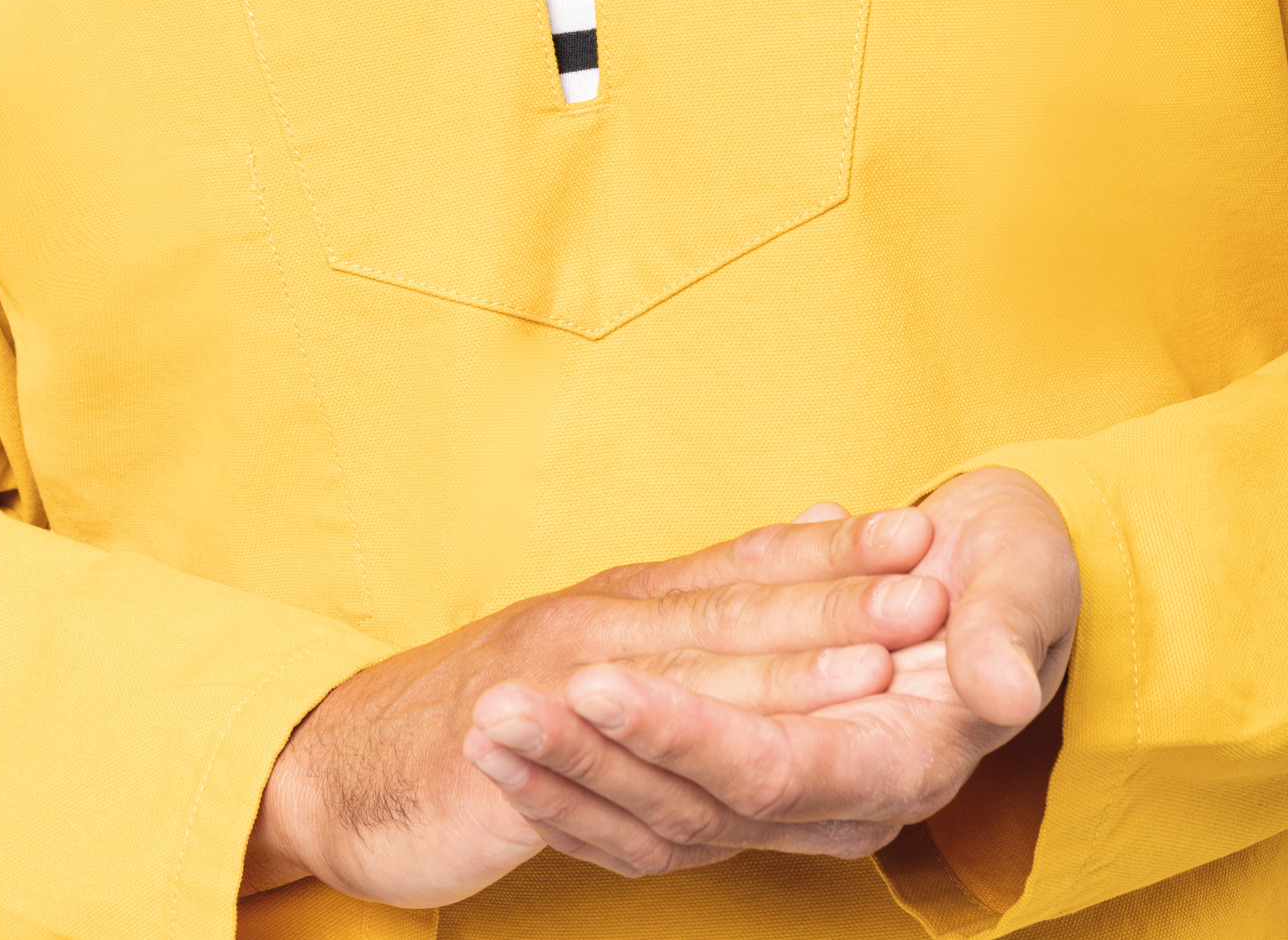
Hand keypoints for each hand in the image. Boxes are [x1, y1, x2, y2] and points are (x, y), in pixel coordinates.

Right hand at [241, 505, 944, 907]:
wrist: (357, 757)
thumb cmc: (498, 698)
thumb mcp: (609, 633)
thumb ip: (710, 593)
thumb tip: (822, 522)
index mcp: (633, 598)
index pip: (751, 564)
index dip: (840, 553)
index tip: (929, 533)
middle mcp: (600, 623)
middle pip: (736, 611)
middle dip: (839, 601)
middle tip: (929, 589)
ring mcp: (553, 682)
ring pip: (686, 681)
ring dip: (779, 672)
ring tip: (865, 668)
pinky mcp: (511, 752)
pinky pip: (600, 762)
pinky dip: (661, 754)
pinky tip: (717, 764)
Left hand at [463, 468, 1079, 878]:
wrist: (1002, 572)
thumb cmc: (1015, 568)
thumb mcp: (1028, 583)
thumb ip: (1005, 638)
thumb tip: (986, 689)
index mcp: (902, 759)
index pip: (773, 768)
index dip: (684, 733)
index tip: (597, 683)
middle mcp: (843, 799)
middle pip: (696, 806)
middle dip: (590, 760)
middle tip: (496, 707)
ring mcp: (797, 798)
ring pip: (663, 818)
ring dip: (567, 777)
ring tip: (482, 723)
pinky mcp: (758, 777)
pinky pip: (657, 808)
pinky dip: (583, 786)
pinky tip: (515, 752)